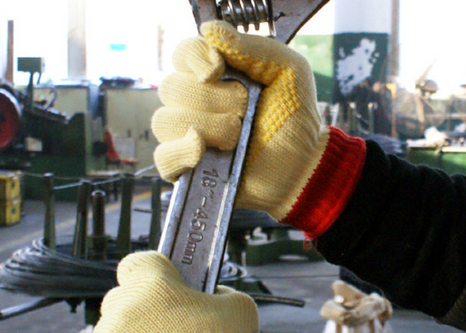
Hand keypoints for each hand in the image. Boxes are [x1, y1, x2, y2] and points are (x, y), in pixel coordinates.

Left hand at [84, 251, 259, 332]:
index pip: (135, 264)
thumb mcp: (236, 305)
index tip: (158, 287)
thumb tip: (208, 297)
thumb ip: (216, 293)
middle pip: (118, 302)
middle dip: (137, 314)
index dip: (147, 275)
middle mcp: (122, 310)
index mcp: (153, 284)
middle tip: (162, 332)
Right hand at [151, 20, 365, 236]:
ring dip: (206, 126)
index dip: (194, 59)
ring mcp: (188, 136)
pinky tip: (203, 151)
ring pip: (166, 120)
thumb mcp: (288, 70)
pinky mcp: (188, 169)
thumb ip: (253, 47)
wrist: (302, 164)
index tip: (219, 70)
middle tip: (243, 112)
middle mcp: (196, 103)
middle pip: (171, 88)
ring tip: (236, 137)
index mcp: (215, 76)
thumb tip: (209, 30)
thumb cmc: (296, 118)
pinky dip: (180, 153)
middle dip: (212, 99)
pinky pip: (163, 158)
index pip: (182, 54)